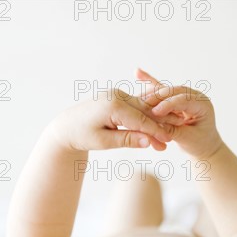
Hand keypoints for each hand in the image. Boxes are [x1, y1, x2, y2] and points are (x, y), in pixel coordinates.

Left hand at [46, 88, 177, 151]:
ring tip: (164, 138)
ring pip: (142, 108)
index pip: (140, 120)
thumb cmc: (82, 136)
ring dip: (153, 122)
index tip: (167, 142)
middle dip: (157, 127)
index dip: (155, 132)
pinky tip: (154, 128)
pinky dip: (145, 117)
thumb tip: (148, 142)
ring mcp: (117, 94)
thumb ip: (127, 140)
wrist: (67, 126)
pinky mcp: (118, 97)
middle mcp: (116, 95)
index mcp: (112, 105)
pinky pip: (136, 107)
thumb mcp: (104, 141)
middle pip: (144, 112)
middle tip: (169, 142)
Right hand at [136, 69, 222, 159]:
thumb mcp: (188, 140)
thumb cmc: (200, 145)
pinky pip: (161, 90)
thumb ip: (173, 131)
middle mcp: (194, 96)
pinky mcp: (174, 99)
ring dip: (150, 94)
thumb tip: (155, 125)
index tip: (155, 112)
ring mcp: (184, 96)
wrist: (203, 147)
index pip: (183, 99)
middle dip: (157, 97)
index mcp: (203, 104)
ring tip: (136, 97)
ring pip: (165, 91)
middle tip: (143, 104)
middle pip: (173, 91)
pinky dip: (149, 82)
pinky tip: (137, 72)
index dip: (168, 104)